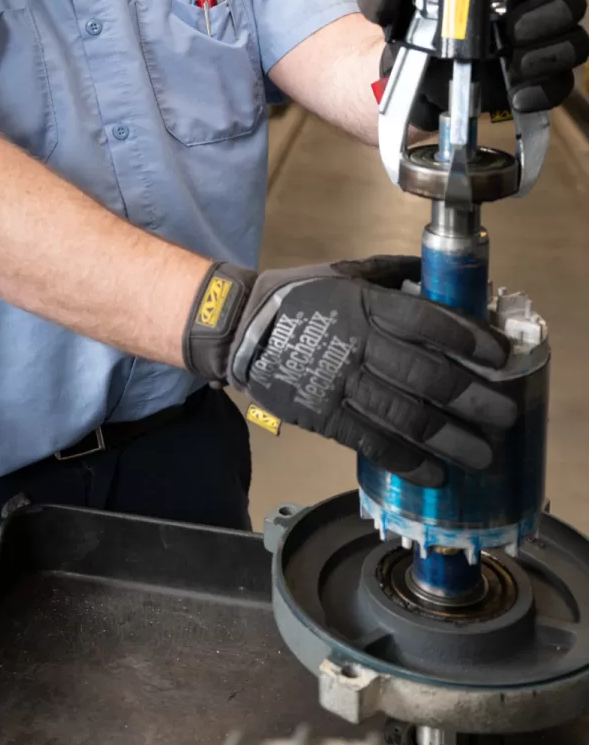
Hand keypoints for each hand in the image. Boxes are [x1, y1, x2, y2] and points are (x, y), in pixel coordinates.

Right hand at [184, 256, 513, 487]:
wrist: (239, 328)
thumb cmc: (296, 296)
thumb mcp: (343, 270)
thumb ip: (390, 273)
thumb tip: (436, 275)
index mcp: (366, 304)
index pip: (429, 321)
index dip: (470, 339)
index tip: (502, 355)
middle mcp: (359, 344)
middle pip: (426, 375)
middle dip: (472, 398)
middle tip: (505, 413)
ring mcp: (341, 383)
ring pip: (405, 415)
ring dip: (448, 438)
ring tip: (481, 456)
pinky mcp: (324, 415)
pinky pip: (370, 441)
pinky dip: (405, 460)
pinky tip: (434, 474)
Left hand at [358, 0, 588, 126]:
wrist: (413, 80)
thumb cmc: (414, 31)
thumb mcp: (393, 10)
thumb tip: (385, 0)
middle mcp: (534, 7)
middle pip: (570, 1)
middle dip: (547, 16)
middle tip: (513, 33)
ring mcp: (542, 45)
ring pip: (574, 43)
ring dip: (548, 55)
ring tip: (514, 67)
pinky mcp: (541, 81)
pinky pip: (560, 85)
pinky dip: (543, 92)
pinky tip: (516, 97)